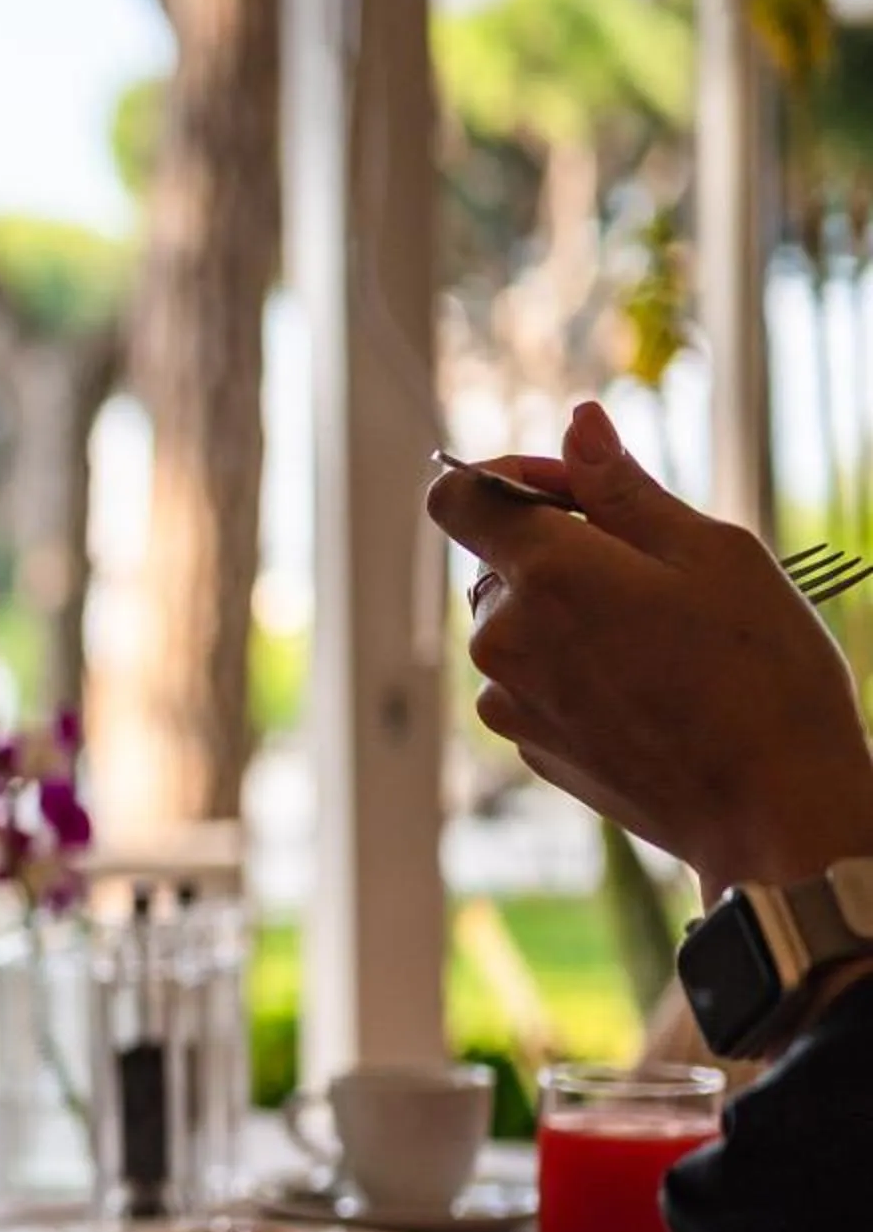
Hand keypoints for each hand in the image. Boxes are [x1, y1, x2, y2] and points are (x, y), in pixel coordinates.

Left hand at [430, 401, 872, 899]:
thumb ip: (623, 488)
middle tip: (653, 572)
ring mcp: (507, 698)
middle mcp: (503, 637)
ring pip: (517, 625)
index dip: (504, 477)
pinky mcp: (525, 745)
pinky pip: (531, 681)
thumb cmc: (761, 672)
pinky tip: (647, 690)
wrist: (774, 806)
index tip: (566, 486)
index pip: (457, 499)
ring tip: (661, 643)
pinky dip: (573, 669)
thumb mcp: (712, 553)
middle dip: (557, 551)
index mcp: (545, 573)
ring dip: (568, 616)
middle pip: (498, 563)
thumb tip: (575, 425)